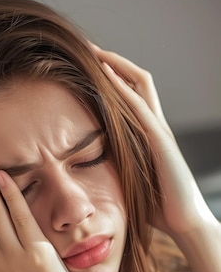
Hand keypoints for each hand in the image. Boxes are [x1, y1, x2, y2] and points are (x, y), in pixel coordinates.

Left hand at [91, 45, 212, 239]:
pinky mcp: (161, 142)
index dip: (112, 76)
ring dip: (117, 66)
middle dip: (113, 61)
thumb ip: (116, 166)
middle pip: (137, 80)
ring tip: (93, 52)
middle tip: (87, 48)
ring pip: (140, 86)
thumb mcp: (130, 180)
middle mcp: (156, 126)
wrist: (185, 224)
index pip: (131, 94)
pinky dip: (123, 89)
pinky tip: (106, 75)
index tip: (87, 66)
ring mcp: (160, 131)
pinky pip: (140, 108)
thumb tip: (89, 167)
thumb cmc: (158, 207)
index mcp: (148, 134)